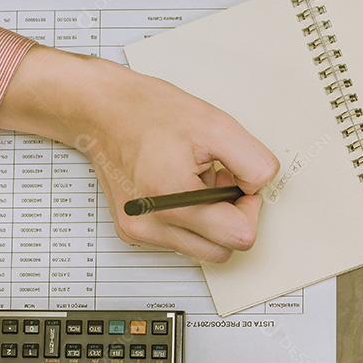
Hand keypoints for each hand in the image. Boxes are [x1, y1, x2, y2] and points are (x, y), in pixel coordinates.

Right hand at [0, 45, 279, 261]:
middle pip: (223, 251)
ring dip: (210, 220)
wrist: (102, 112)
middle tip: (217, 181)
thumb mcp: (217, 125)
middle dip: (230, 217)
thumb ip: (253, 162)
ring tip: (194, 184)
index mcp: (172, 202)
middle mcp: (151, 226)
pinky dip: (189, 219)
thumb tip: (260, 189)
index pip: (240, 236)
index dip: (249, 207)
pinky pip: (181, 240)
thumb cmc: (150, 113)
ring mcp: (140, 233)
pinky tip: (176, 189)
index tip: (237, 181)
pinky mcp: (133, 232)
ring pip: (203, 249)